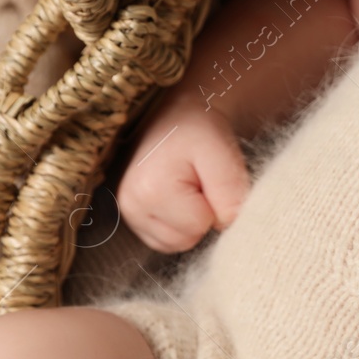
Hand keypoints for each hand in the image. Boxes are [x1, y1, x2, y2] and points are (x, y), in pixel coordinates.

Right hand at [116, 100, 250, 253]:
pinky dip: (180, 224)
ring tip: (190, 186)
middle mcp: (131, 205)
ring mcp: (128, 213)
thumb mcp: (222, 154)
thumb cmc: (202, 132)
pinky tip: (181, 196)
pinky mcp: (132, 216)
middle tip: (201, 180)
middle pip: (186, 240)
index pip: (201, 226)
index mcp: (150, 191)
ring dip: (192, 221)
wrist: (180, 115)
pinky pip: (165, 241)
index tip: (210, 176)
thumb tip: (229, 226)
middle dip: (203, 214)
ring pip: (176, 244)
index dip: (217, 204)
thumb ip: (230, 192)